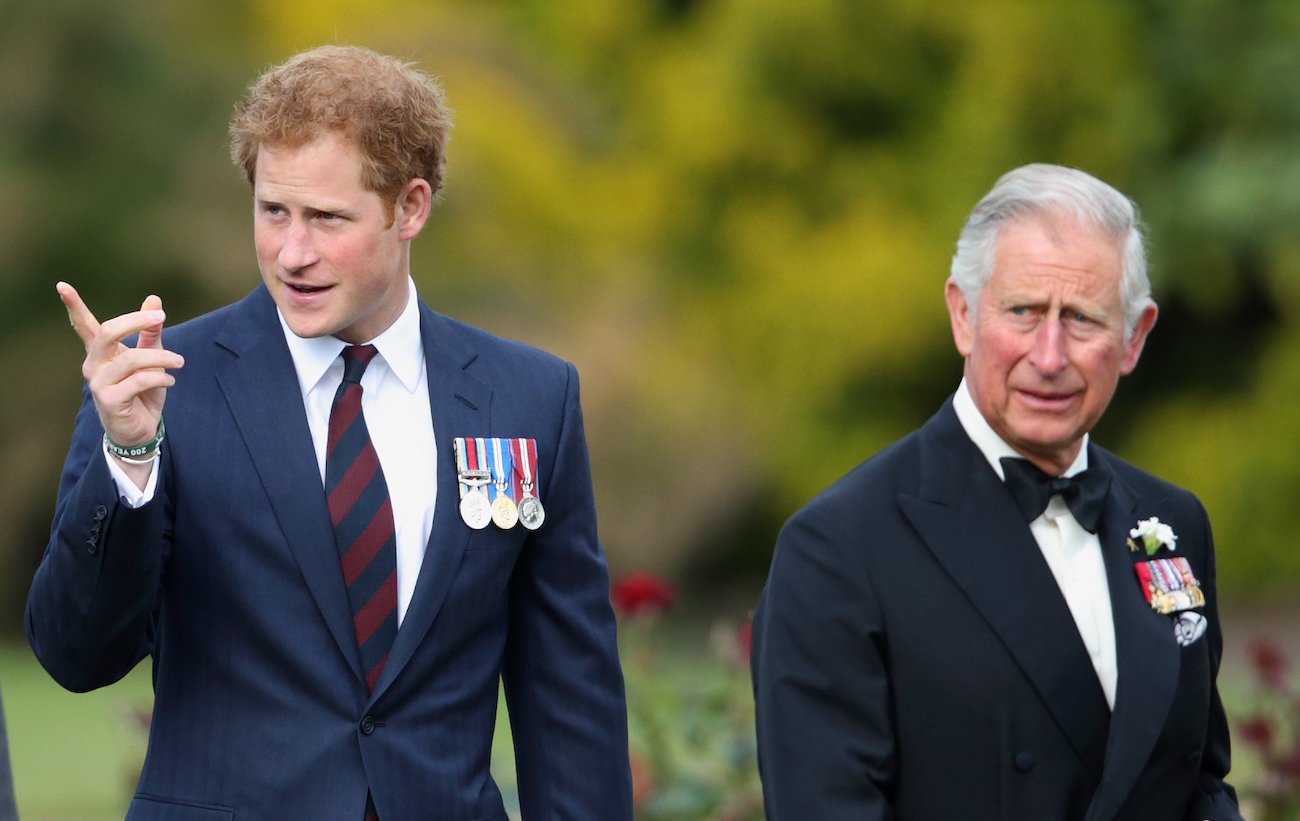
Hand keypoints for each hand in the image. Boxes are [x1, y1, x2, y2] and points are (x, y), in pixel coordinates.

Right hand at [59, 282, 184, 450]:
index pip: (83, 326)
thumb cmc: (143, 392)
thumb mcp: (151, 358)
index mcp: (101, 352)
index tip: (61, 285)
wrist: (141, 430)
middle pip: (108, 332)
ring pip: (131, 359)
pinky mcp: (109, 400)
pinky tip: (170, 381)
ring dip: (161, 357)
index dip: (73, 306)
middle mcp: (94, 365)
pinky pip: (138, 380)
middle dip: (136, 321)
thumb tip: (154, 299)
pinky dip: (160, 377)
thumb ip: (150, 332)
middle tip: (161, 317)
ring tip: (179, 362)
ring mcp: (99, 383)